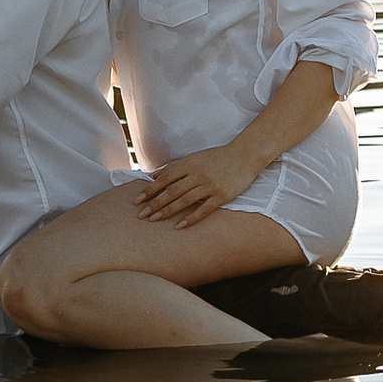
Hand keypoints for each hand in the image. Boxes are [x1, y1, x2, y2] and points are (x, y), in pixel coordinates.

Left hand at [141, 139, 255, 226]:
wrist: (245, 155)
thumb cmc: (218, 157)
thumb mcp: (195, 157)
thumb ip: (175, 167)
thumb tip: (153, 175)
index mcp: (190, 163)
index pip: (165, 178)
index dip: (150, 190)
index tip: (137, 200)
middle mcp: (198, 174)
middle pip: (172, 191)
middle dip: (155, 203)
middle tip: (141, 214)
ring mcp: (210, 185)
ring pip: (185, 200)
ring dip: (168, 211)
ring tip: (154, 220)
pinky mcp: (222, 196)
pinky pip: (204, 209)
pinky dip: (191, 218)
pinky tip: (179, 226)